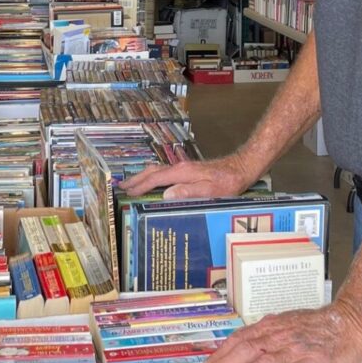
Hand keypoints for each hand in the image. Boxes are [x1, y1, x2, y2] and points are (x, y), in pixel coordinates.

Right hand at [121, 152, 257, 199]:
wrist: (241, 168)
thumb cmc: (228, 182)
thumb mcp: (210, 190)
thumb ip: (188, 191)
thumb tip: (165, 194)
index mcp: (182, 172)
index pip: (155, 178)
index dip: (140, 186)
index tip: (127, 192)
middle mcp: (180, 167)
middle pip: (152, 171)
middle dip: (136, 179)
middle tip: (121, 187)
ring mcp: (184, 168)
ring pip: (158, 171)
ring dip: (143, 177)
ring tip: (132, 185)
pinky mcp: (188, 170)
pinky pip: (165, 173)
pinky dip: (153, 177)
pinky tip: (154, 183)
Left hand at [196, 302, 361, 362]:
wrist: (351, 321)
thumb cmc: (317, 327)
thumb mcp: (287, 326)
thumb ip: (266, 338)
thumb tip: (240, 352)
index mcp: (272, 327)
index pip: (240, 340)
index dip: (220, 355)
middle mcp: (280, 335)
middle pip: (247, 349)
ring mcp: (297, 348)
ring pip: (266, 362)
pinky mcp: (315, 360)